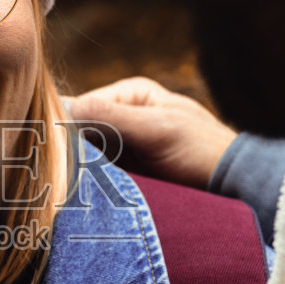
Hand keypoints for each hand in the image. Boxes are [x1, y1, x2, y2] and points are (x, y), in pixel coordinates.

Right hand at [67, 77, 236, 189]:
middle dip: (71, 147)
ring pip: (88, 151)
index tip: (52, 148)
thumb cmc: (201, 150)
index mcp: (132, 94)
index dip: (65, 125)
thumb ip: (112, 117)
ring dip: (79, 165)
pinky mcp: (129, 169)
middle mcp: (125, 114)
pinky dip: (92, 178)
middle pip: (82, 128)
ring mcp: (127, 142)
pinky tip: (82, 189)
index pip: (83, 105)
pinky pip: (101, 170)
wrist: (232, 185)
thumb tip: (64, 108)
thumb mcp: (156, 129)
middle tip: (56, 169)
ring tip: (66, 181)